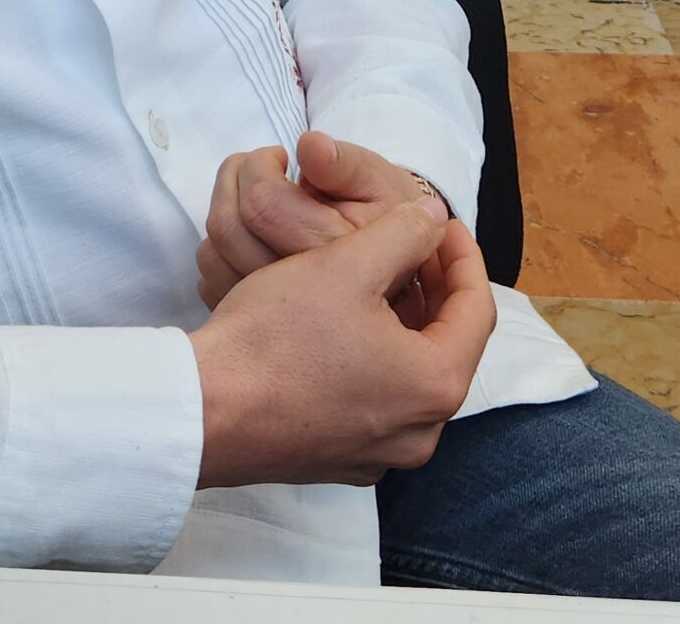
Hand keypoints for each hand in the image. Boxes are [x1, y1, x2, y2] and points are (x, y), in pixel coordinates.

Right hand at [189, 197, 494, 487]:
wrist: (203, 411)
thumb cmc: (277, 336)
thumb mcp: (345, 264)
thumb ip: (404, 232)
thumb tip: (432, 218)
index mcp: (436, 386)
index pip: (477, 311)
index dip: (462, 256)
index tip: (440, 221)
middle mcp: (419, 434)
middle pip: (445, 346)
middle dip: (431, 290)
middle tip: (410, 244)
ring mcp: (377, 455)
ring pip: (408, 375)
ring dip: (400, 325)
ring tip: (375, 279)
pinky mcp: (337, 461)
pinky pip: (374, 402)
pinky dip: (371, 360)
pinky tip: (339, 328)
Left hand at [197, 130, 443, 312]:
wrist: (403, 271)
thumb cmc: (387, 217)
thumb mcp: (382, 183)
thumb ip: (345, 164)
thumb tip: (310, 148)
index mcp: (335, 252)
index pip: (262, 203)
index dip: (258, 165)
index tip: (279, 156)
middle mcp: (302, 294)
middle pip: (229, 228)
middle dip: (232, 179)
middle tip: (259, 167)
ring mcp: (274, 316)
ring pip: (212, 256)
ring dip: (222, 209)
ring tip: (253, 196)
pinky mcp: (256, 327)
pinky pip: (210, 284)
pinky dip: (218, 251)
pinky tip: (249, 235)